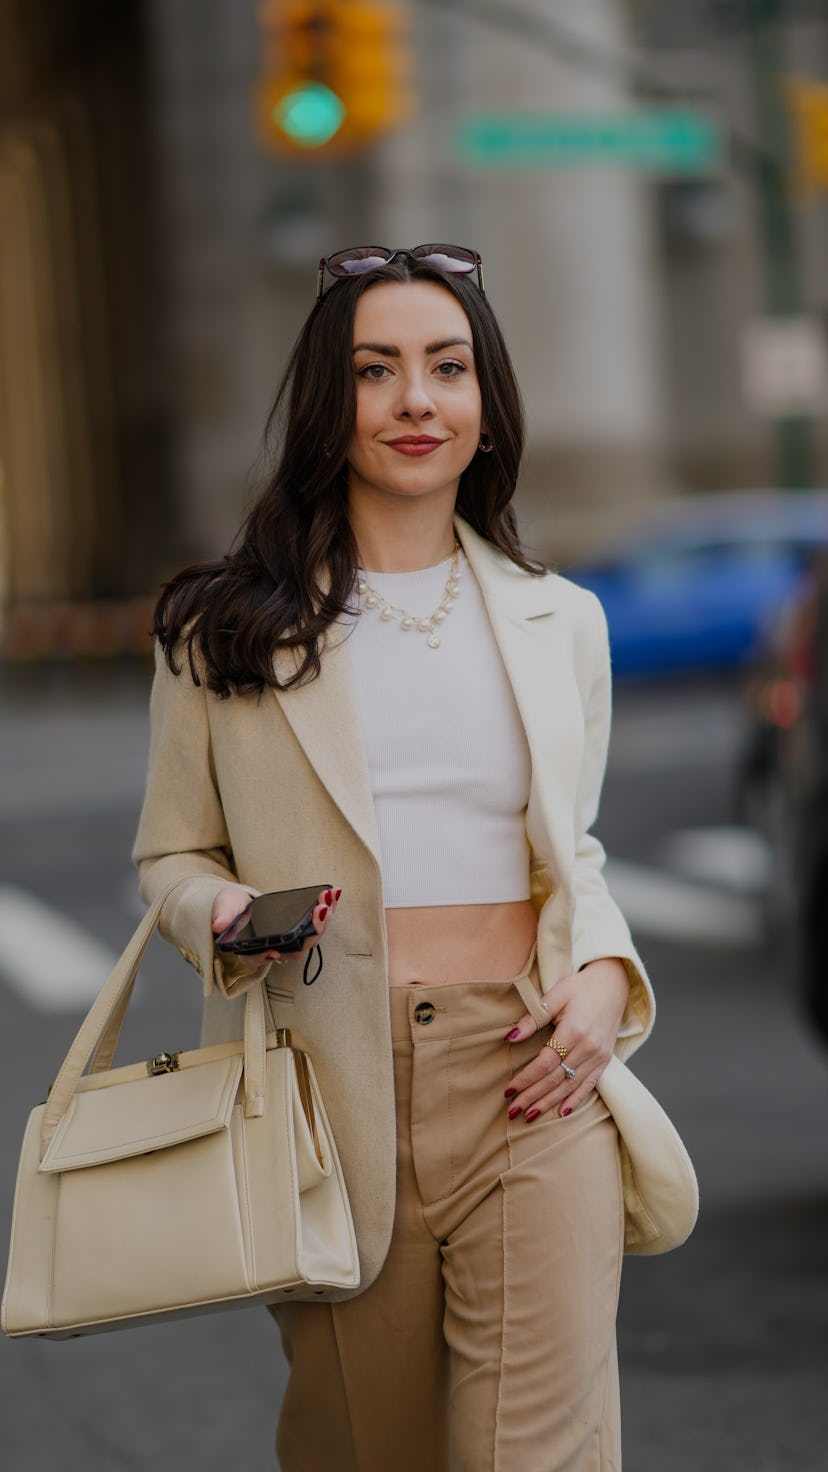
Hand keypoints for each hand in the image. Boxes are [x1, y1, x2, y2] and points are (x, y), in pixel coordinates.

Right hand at [211, 886, 341, 971]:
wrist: (236, 904)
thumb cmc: (229, 910)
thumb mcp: (223, 911)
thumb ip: (223, 917)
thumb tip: (218, 925)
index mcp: (254, 950)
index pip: (267, 956)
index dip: (275, 954)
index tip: (276, 949)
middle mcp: (276, 949)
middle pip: (298, 947)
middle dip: (312, 929)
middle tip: (320, 909)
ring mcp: (290, 939)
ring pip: (310, 935)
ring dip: (323, 918)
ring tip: (329, 897)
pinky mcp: (299, 926)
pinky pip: (315, 922)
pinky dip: (326, 908)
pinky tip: (333, 893)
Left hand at [503, 957, 629, 1120]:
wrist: (613, 983)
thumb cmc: (581, 987)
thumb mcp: (555, 995)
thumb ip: (533, 1017)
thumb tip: (510, 1037)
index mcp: (574, 1031)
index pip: (545, 1063)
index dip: (526, 1079)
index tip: (508, 1090)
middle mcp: (589, 1047)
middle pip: (555, 1079)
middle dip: (532, 1096)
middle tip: (512, 1111)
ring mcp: (599, 1056)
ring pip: (570, 1086)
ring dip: (549, 1103)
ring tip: (529, 1116)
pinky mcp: (605, 1060)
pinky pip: (589, 1085)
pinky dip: (575, 1100)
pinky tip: (561, 1112)